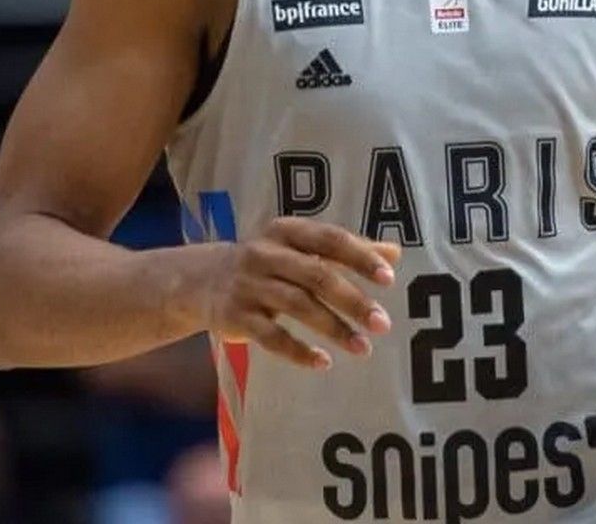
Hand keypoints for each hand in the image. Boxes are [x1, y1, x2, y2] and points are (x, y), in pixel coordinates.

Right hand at [199, 218, 399, 370]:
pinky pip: (270, 336)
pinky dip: (298, 350)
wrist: (201, 280)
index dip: (359, 257)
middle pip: (316, 275)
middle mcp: (265, 254)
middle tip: (382, 323)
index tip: (389, 278)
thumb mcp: (300, 248)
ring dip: (333, 328)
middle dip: (352, 300)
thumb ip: (345, 251)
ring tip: (363, 348)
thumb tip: (394, 253)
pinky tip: (324, 362)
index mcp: (286, 232)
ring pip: (296, 306)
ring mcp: (248, 285)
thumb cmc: (268, 262)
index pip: (329, 240)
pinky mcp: (236, 316)